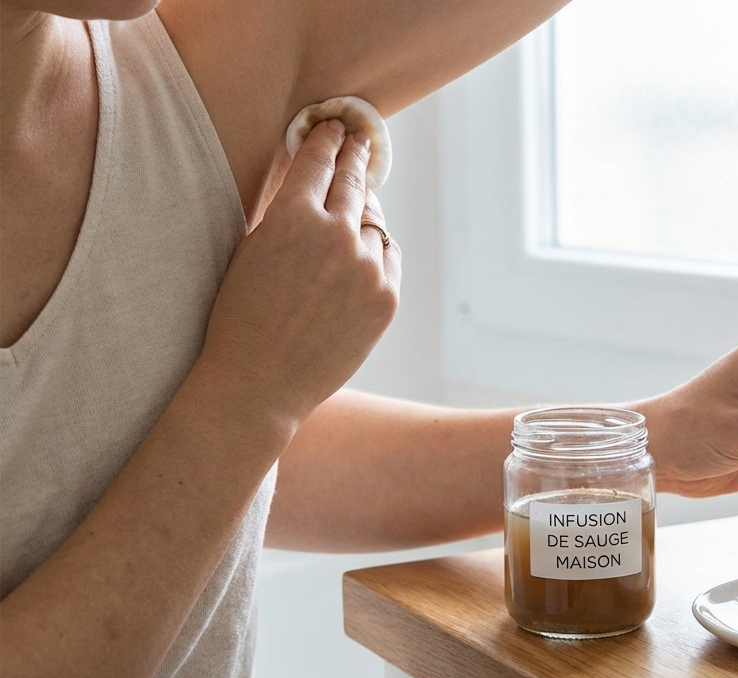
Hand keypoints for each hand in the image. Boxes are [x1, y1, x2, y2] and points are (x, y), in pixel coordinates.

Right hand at [195, 120, 401, 426]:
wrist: (259, 382)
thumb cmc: (241, 317)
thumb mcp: (251, 250)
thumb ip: (287, 214)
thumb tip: (317, 186)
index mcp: (293, 215)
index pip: (319, 159)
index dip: (328, 140)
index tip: (335, 127)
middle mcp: (336, 234)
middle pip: (355, 181)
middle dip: (356, 156)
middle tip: (359, 140)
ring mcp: (367, 267)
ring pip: (375, 224)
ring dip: (365, 216)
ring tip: (357, 209)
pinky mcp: (386, 297)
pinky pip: (388, 258)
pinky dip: (377, 252)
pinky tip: (368, 250)